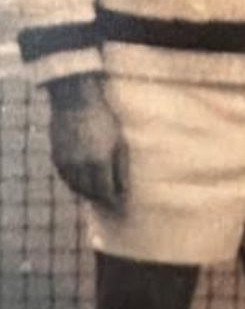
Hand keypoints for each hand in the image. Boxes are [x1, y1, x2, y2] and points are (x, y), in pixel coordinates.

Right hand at [46, 74, 128, 211]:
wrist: (75, 102)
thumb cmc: (104, 119)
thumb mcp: (119, 141)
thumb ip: (121, 167)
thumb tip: (124, 190)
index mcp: (99, 162)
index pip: (106, 191)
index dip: (114, 201)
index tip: (121, 207)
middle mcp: (81, 167)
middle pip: (91, 192)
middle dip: (101, 199)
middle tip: (109, 202)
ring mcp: (66, 163)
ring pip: (76, 188)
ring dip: (87, 192)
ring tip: (97, 193)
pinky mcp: (56, 158)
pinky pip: (66, 179)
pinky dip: (75, 183)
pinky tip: (83, 180)